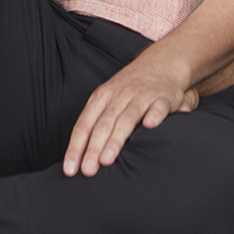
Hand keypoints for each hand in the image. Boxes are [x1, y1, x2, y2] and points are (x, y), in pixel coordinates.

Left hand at [62, 52, 199, 176]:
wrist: (161, 62)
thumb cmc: (129, 89)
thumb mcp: (107, 99)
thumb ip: (95, 124)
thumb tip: (79, 157)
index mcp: (101, 97)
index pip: (84, 125)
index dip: (76, 147)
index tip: (70, 170)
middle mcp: (119, 96)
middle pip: (103, 124)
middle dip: (93, 148)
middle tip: (88, 170)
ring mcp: (141, 96)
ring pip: (126, 119)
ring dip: (116, 139)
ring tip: (107, 160)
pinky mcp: (163, 98)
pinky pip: (158, 107)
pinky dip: (154, 116)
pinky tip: (149, 127)